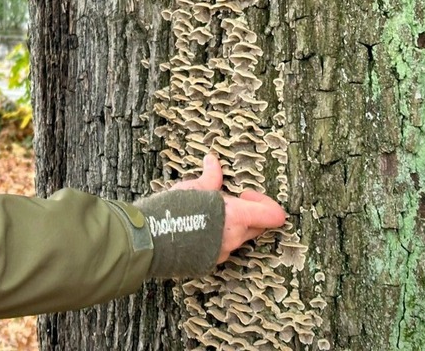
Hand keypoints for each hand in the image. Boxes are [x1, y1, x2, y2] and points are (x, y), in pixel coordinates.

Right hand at [171, 153, 286, 262]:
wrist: (150, 241)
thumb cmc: (172, 212)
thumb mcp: (193, 187)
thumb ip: (210, 177)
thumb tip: (213, 161)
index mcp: (237, 217)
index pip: (273, 215)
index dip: (265, 203)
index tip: (245, 194)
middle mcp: (234, 238)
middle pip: (256, 227)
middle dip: (246, 213)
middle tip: (224, 202)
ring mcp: (222, 253)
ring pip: (237, 238)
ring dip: (228, 226)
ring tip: (206, 215)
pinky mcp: (209, 263)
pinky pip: (220, 249)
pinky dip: (214, 238)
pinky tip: (196, 229)